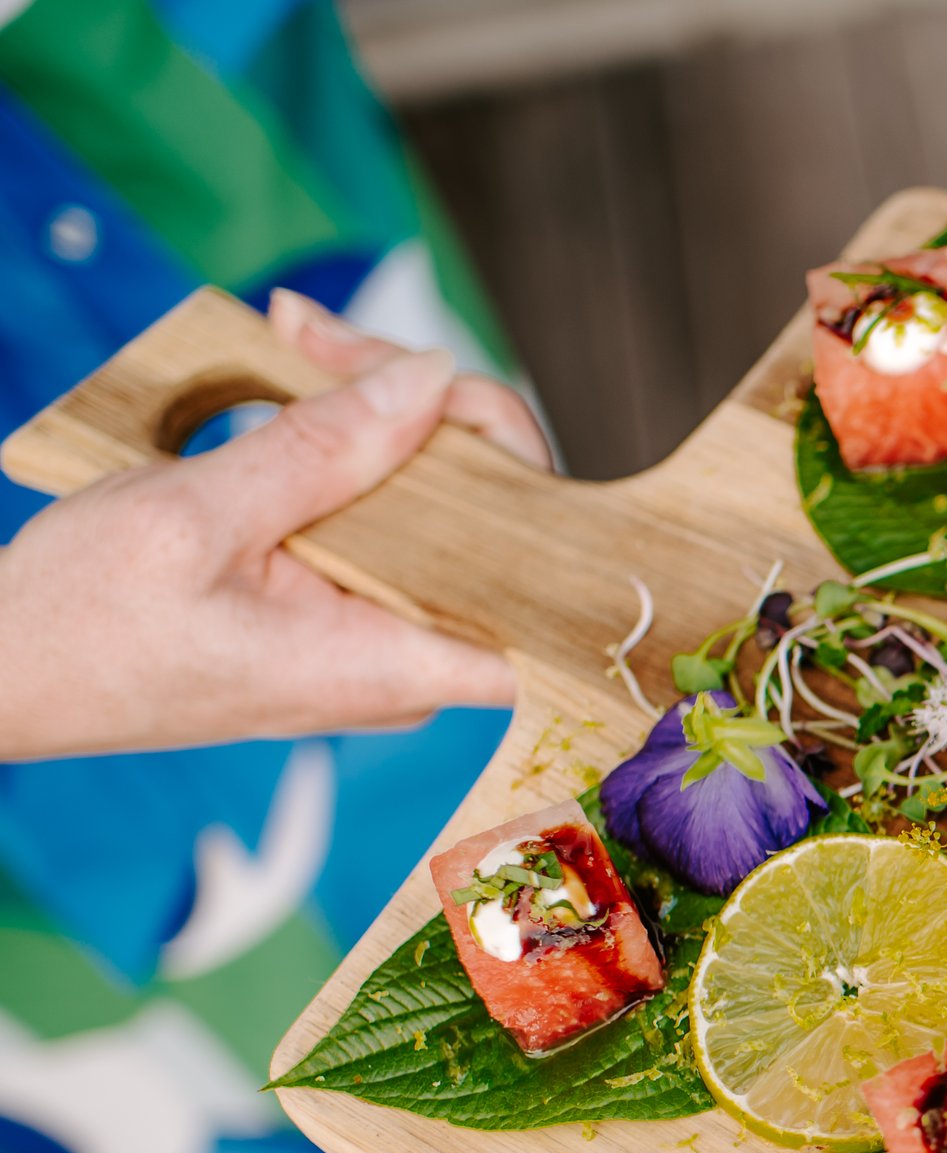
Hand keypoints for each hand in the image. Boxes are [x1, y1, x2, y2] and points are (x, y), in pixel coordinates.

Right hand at [0, 296, 550, 761]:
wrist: (4, 671)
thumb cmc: (82, 626)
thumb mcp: (198, 517)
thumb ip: (323, 450)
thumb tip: (429, 382)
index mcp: (395, 668)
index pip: (544, 604)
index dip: (543, 504)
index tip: (463, 409)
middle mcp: (409, 660)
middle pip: (487, 522)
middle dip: (426, 412)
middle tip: (324, 339)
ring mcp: (379, 633)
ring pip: (432, 505)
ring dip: (377, 412)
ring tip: (296, 339)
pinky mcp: (344, 606)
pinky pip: (381, 516)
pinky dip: (346, 445)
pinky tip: (296, 380)